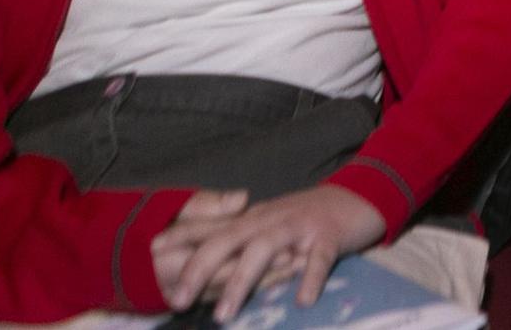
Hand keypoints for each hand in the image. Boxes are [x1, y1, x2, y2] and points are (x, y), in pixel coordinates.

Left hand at [153, 184, 383, 321]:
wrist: (361, 196)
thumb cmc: (310, 217)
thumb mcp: (270, 224)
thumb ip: (240, 241)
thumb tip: (202, 265)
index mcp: (253, 217)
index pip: (210, 226)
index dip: (180, 239)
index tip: (149, 255)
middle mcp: (270, 219)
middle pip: (229, 239)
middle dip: (199, 268)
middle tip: (177, 300)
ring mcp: (300, 226)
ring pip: (264, 249)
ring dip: (241, 281)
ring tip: (223, 314)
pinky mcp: (329, 236)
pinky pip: (318, 258)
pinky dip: (309, 278)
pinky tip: (302, 301)